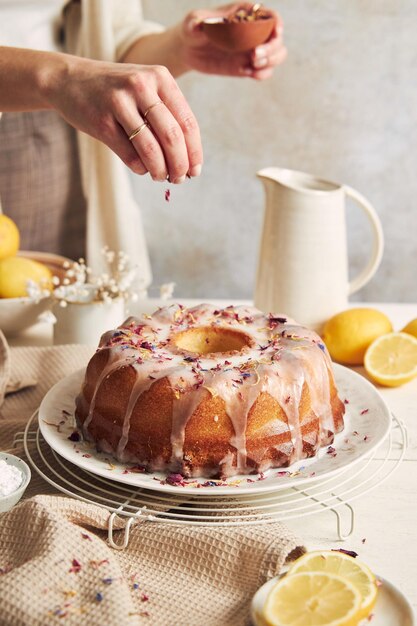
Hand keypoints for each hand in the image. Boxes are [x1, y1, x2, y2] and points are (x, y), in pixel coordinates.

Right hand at [44, 55, 202, 181]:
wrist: (68, 80)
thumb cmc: (115, 91)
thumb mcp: (145, 89)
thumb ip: (167, 115)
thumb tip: (188, 160)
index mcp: (160, 77)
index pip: (187, 122)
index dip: (194, 152)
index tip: (195, 171)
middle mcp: (141, 86)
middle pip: (172, 137)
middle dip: (180, 165)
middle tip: (179, 179)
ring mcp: (120, 102)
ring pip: (151, 149)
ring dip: (160, 170)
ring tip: (160, 177)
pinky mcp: (102, 121)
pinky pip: (130, 155)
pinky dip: (140, 168)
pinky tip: (142, 168)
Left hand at [179, 2, 286, 79]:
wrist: (189, 49)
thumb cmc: (192, 29)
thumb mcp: (192, 22)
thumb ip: (197, 22)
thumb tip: (200, 25)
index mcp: (246, 15)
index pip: (270, 16)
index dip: (277, 23)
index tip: (275, 33)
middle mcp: (255, 32)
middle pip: (277, 39)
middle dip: (271, 49)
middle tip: (253, 56)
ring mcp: (253, 50)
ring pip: (277, 55)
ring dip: (270, 62)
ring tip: (252, 66)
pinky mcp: (248, 65)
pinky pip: (264, 71)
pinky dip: (261, 74)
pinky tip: (247, 73)